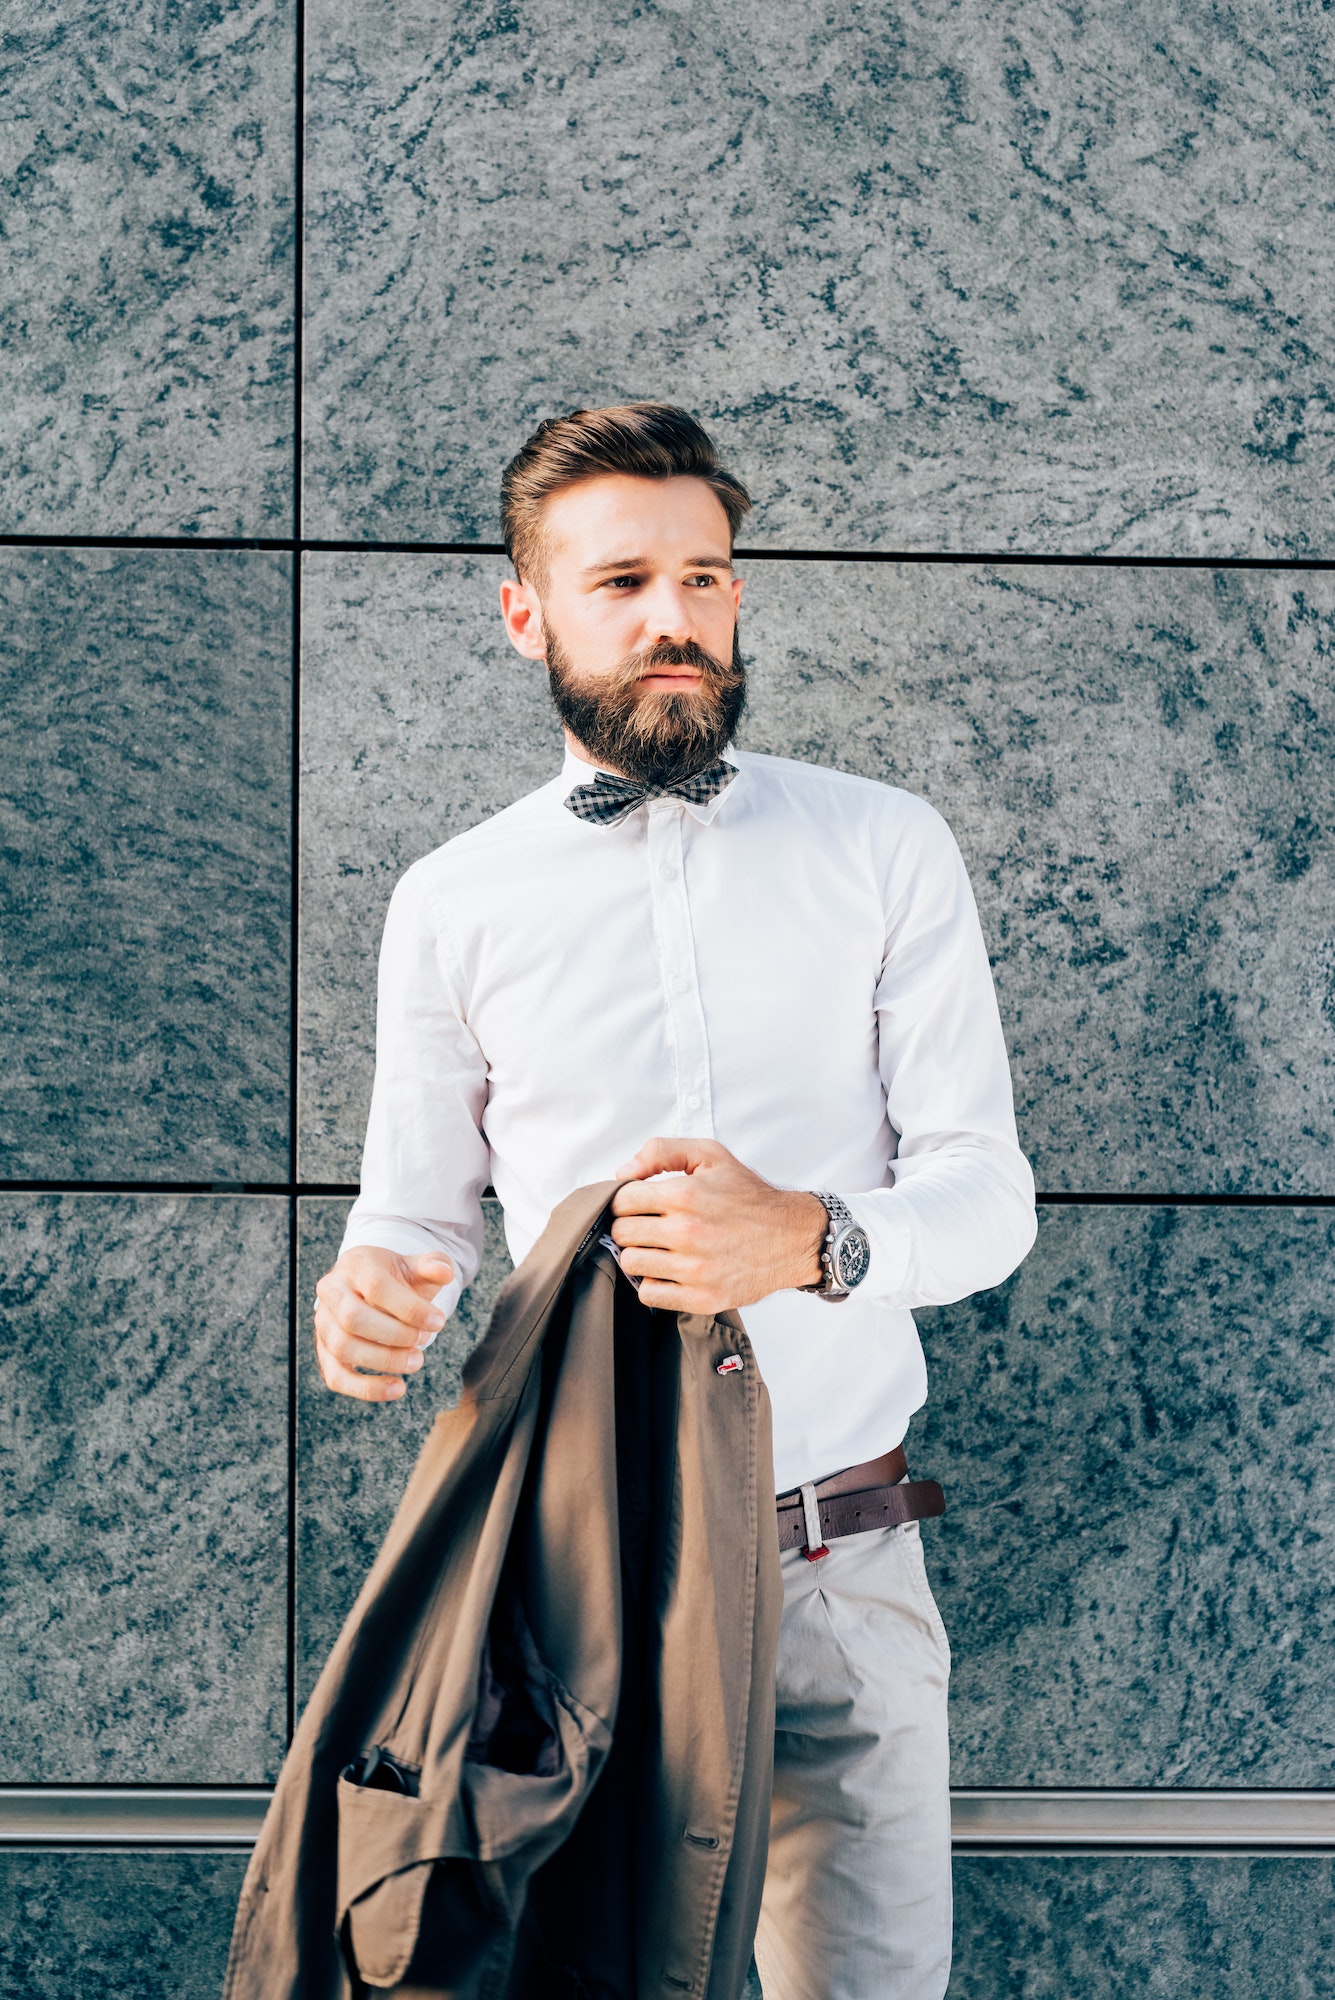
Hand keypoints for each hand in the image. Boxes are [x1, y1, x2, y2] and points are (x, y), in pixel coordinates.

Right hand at [313, 1246, 454, 1401]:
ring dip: (383, 1360)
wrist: (370, 1288)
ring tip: (416, 1361)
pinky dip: (366, 1388)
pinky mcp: (325, 1353)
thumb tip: (446, 1272)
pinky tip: (397, 1389)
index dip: (409, 1307)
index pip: (376, 1286)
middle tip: (425, 1340)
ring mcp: (324, 1324)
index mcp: (355, 1265)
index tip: (438, 1322)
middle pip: (352, 1317)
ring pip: (342, 1347)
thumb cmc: (396, 1279)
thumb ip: (432, 1265)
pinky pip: (336, 1376)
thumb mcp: (414, 1266)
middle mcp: (331, 1293)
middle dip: (395, 1334)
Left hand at [610, 1137, 825, 1313]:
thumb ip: (660, 1152)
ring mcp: (694, 1269)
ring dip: (640, 1255)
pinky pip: (649, 1294)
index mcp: (684, 1195)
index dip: (627, 1200)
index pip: (621, 1201)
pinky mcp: (702, 1298)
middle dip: (631, 1226)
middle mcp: (687, 1233)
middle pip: (622, 1233)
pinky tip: (670, 1270)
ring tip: (660, 1248)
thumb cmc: (749, 1196)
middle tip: (651, 1226)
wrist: (793, 1237)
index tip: (641, 1204)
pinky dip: (653, 1283)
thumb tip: (622, 1174)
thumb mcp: (710, 1155)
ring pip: (631, 1264)